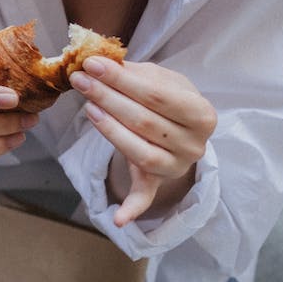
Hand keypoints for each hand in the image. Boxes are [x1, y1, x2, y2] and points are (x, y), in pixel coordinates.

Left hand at [70, 56, 215, 226]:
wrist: (180, 127)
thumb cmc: (167, 98)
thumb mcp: (161, 79)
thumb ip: (135, 72)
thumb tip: (101, 62)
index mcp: (202, 114)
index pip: (158, 95)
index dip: (122, 80)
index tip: (93, 64)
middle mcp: (195, 145)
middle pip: (145, 122)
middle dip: (108, 98)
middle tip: (80, 80)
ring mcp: (177, 167)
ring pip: (139, 152)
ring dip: (109, 129)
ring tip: (86, 106)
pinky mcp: (158, 184)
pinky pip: (145, 198)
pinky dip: (132, 209)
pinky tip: (117, 219)